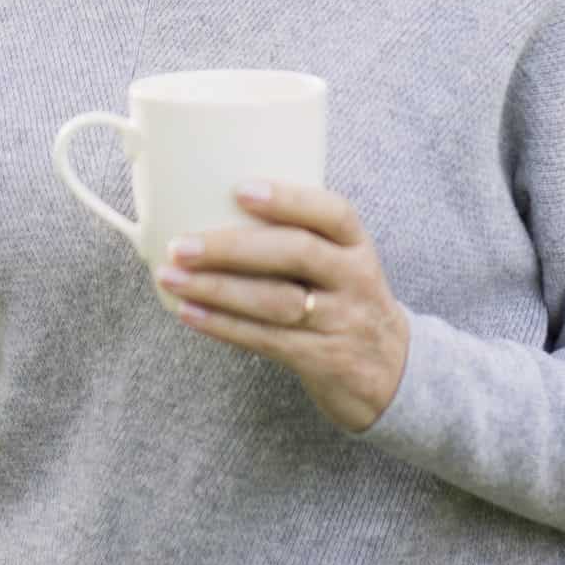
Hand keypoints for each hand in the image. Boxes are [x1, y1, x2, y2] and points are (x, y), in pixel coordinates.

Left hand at [157, 182, 409, 433]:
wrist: (394, 374)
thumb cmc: (346, 302)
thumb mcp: (343, 263)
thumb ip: (300, 237)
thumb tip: (215, 203)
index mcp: (356, 246)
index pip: (332, 213)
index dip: (288, 199)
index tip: (239, 190)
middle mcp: (354, 279)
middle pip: (295, 253)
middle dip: (232, 247)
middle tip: (182, 244)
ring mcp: (340, 321)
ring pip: (274, 301)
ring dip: (216, 288)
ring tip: (170, 276)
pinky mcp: (322, 359)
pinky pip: (266, 340)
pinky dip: (223, 325)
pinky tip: (189, 312)